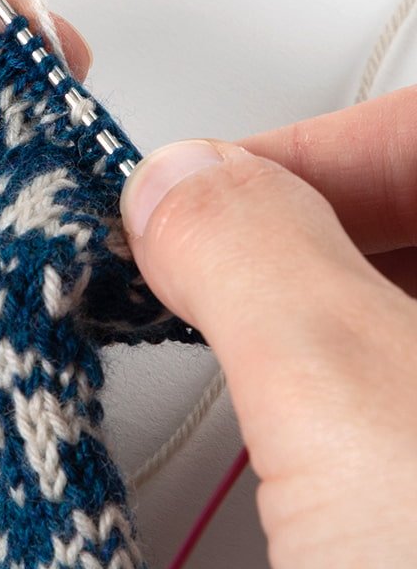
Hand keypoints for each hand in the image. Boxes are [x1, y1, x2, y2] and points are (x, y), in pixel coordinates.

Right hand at [120, 92, 416, 568]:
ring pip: (407, 310)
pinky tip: (292, 423)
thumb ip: (253, 257)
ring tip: (227, 334)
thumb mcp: (365, 419)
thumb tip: (174, 185)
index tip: (202, 190)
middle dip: (300, 225)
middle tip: (197, 257)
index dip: (313, 145)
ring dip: (311, 304)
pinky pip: (400, 397)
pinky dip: (335, 382)